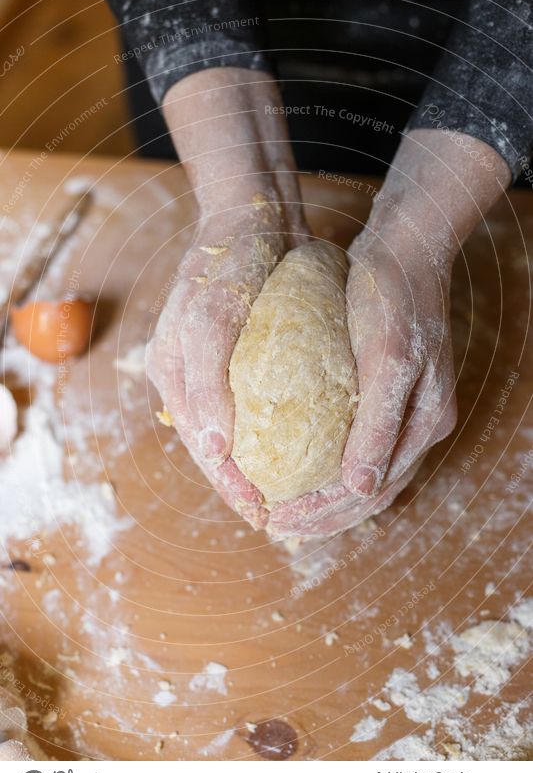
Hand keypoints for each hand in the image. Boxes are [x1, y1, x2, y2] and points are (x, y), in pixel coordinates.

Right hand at [147, 200, 307, 527]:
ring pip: (237, 431)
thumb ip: (204, 383)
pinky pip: (257, 404)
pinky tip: (305, 447)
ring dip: (260, 465)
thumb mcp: (209, 319)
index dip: (228, 483)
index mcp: (172, 373)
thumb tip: (212, 447)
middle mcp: (190, 375)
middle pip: (216, 447)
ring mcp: (215, 366)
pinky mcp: (243, 355)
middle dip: (244, 485)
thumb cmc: (227, 261)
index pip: (200, 445)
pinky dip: (277, 431)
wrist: (254, 214)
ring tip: (294, 494)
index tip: (260, 514)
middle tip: (282, 518)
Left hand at [268, 127, 509, 537]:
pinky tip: (296, 465)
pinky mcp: (389, 394)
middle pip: (369, 492)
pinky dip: (329, 466)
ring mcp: (407, 411)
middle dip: (322, 516)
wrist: (402, 249)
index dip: (326, 513)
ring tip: (283, 507)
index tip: (280, 520)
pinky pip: (359, 445)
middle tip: (274, 524)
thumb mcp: (386, 359)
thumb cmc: (390, 298)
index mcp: (425, 422)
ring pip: (365, 474)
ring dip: (326, 499)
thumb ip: (378, 426)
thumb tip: (360, 487)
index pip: (373, 490)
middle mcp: (419, 425)